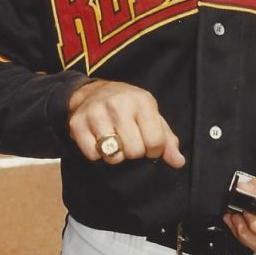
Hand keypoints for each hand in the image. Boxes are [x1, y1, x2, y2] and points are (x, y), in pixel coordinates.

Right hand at [68, 80, 184, 168]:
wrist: (93, 92)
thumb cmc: (129, 108)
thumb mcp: (152, 116)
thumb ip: (167, 140)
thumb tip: (178, 162)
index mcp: (142, 101)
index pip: (155, 142)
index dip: (154, 150)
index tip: (148, 143)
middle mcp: (118, 105)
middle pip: (134, 152)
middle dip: (134, 152)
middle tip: (129, 140)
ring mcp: (96, 113)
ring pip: (113, 156)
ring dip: (116, 154)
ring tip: (115, 140)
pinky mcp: (77, 124)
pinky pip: (93, 156)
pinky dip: (97, 154)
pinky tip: (98, 139)